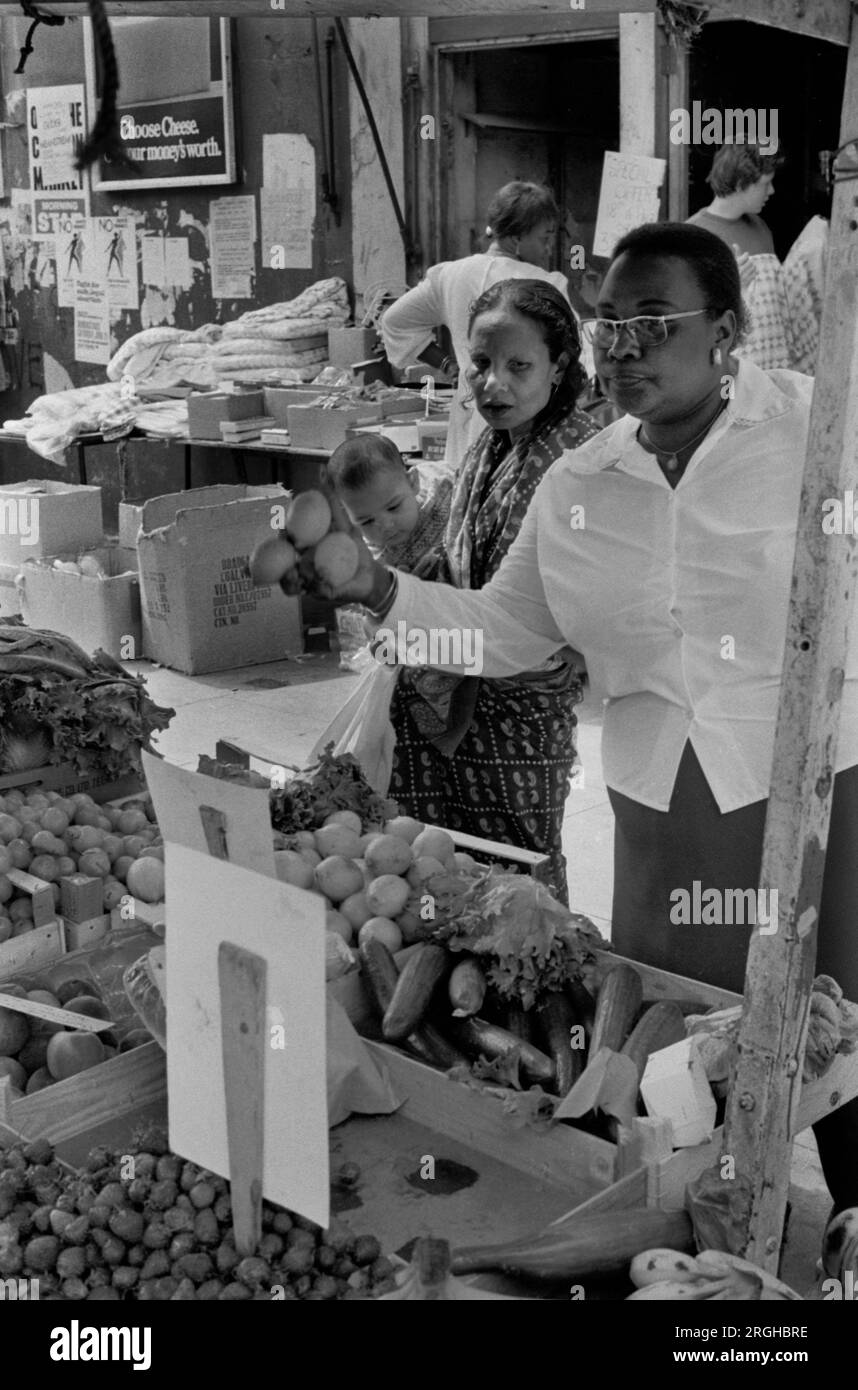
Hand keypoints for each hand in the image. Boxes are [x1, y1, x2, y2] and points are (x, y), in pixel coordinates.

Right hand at [278, 481, 389, 606]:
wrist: (370, 573)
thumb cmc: (355, 548)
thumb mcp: (344, 523)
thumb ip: (332, 501)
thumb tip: (322, 471)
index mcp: (303, 548)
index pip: (285, 541)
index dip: (280, 536)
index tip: (283, 529)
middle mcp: (300, 564)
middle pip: (279, 563)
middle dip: (272, 560)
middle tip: (287, 553)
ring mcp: (306, 580)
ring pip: (287, 581)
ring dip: (286, 579)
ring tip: (293, 574)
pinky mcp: (316, 593)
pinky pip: (307, 592)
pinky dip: (309, 588)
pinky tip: (310, 584)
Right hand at [733, 245, 757, 290]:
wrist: (728, 287)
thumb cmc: (731, 271)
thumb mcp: (733, 261)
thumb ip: (736, 253)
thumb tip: (735, 244)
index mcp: (735, 265)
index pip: (746, 256)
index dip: (746, 256)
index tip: (744, 257)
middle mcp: (738, 271)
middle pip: (750, 261)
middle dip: (749, 262)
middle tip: (745, 264)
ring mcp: (743, 277)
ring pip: (753, 267)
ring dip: (752, 268)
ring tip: (747, 270)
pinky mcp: (746, 283)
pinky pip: (754, 274)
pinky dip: (753, 274)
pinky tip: (749, 275)